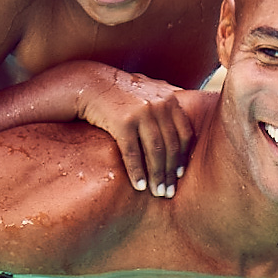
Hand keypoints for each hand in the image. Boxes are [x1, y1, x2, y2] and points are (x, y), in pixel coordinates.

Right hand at [71, 64, 198, 197]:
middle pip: (171, 146)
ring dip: (157, 177)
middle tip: (170, 193)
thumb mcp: (149, 87)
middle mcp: (160, 105)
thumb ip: (167, 94)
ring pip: (155, 152)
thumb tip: (188, 99)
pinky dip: (137, 172)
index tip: (181, 175)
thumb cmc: (120, 90)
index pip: (185, 134)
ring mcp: (142, 113)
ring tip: (157, 193)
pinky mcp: (123, 122)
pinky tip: (139, 186)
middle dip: (171, 173)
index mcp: (170, 99)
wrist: (89, 83)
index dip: (184, 157)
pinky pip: (133, 153)